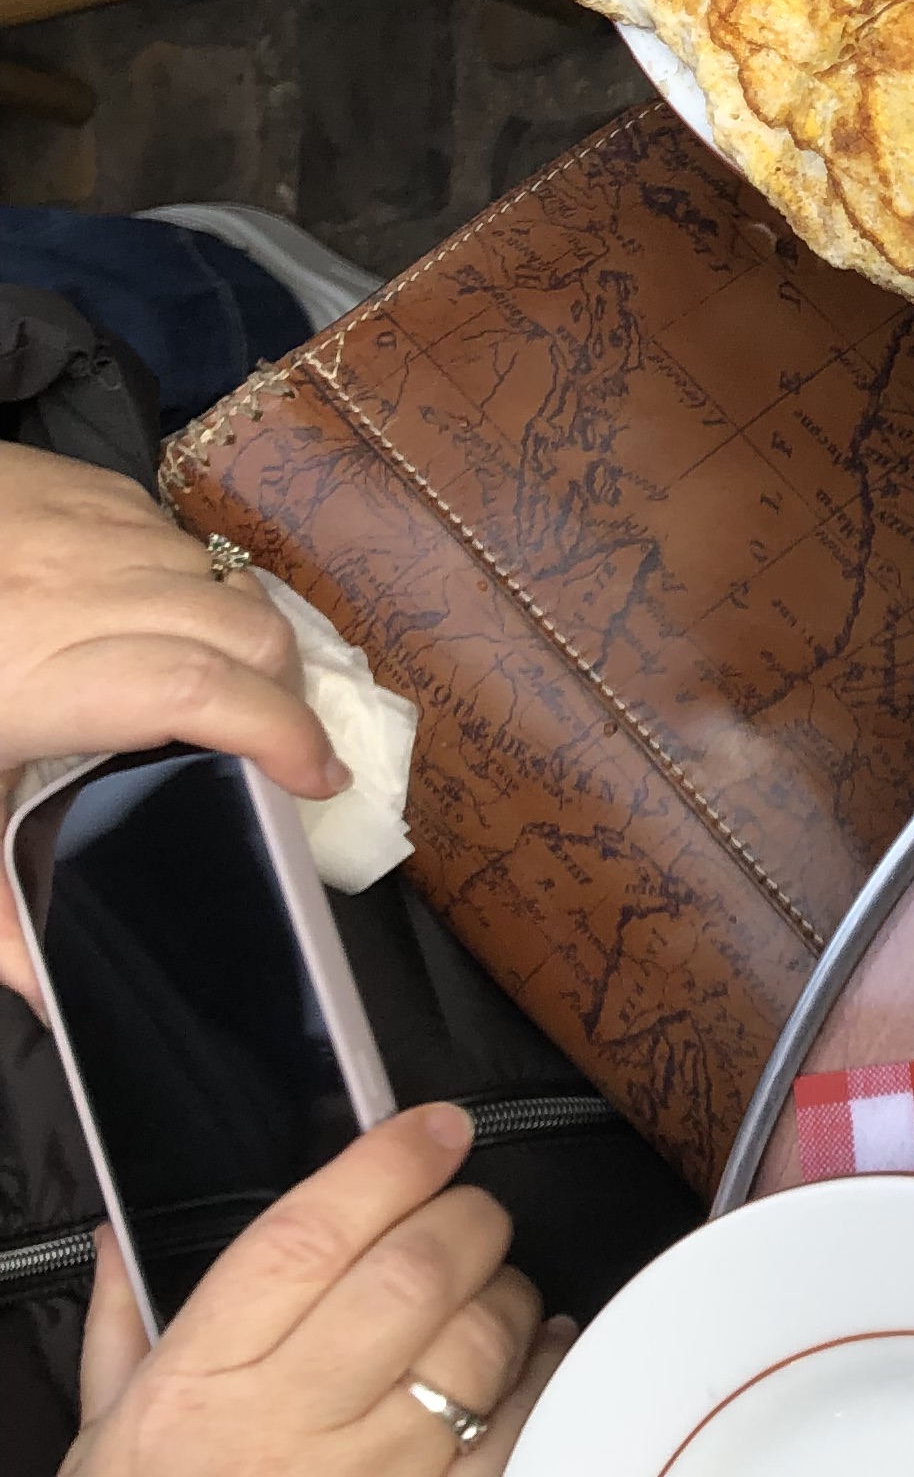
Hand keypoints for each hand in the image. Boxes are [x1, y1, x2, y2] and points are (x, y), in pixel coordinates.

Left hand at [0, 443, 341, 1003]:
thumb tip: (47, 997)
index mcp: (34, 676)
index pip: (201, 689)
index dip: (281, 734)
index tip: (314, 782)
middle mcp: (71, 588)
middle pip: (242, 626)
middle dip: (284, 689)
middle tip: (278, 744)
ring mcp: (74, 522)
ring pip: (214, 572)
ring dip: (240, 631)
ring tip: (225, 683)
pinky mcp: (65, 479)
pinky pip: (166, 526)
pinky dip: (185, 576)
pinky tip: (156, 614)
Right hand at [48, 1106, 567, 1476]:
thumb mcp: (100, 1442)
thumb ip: (124, 1323)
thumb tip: (125, 1228)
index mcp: (196, 1391)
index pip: (308, 1234)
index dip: (387, 1163)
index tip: (435, 1129)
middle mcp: (284, 1435)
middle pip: (414, 1272)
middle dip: (465, 1215)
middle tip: (471, 1212)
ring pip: (479, 1341)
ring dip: (508, 1290)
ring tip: (492, 1290)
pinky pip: (524, 1429)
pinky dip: (548, 1369)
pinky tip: (538, 1350)